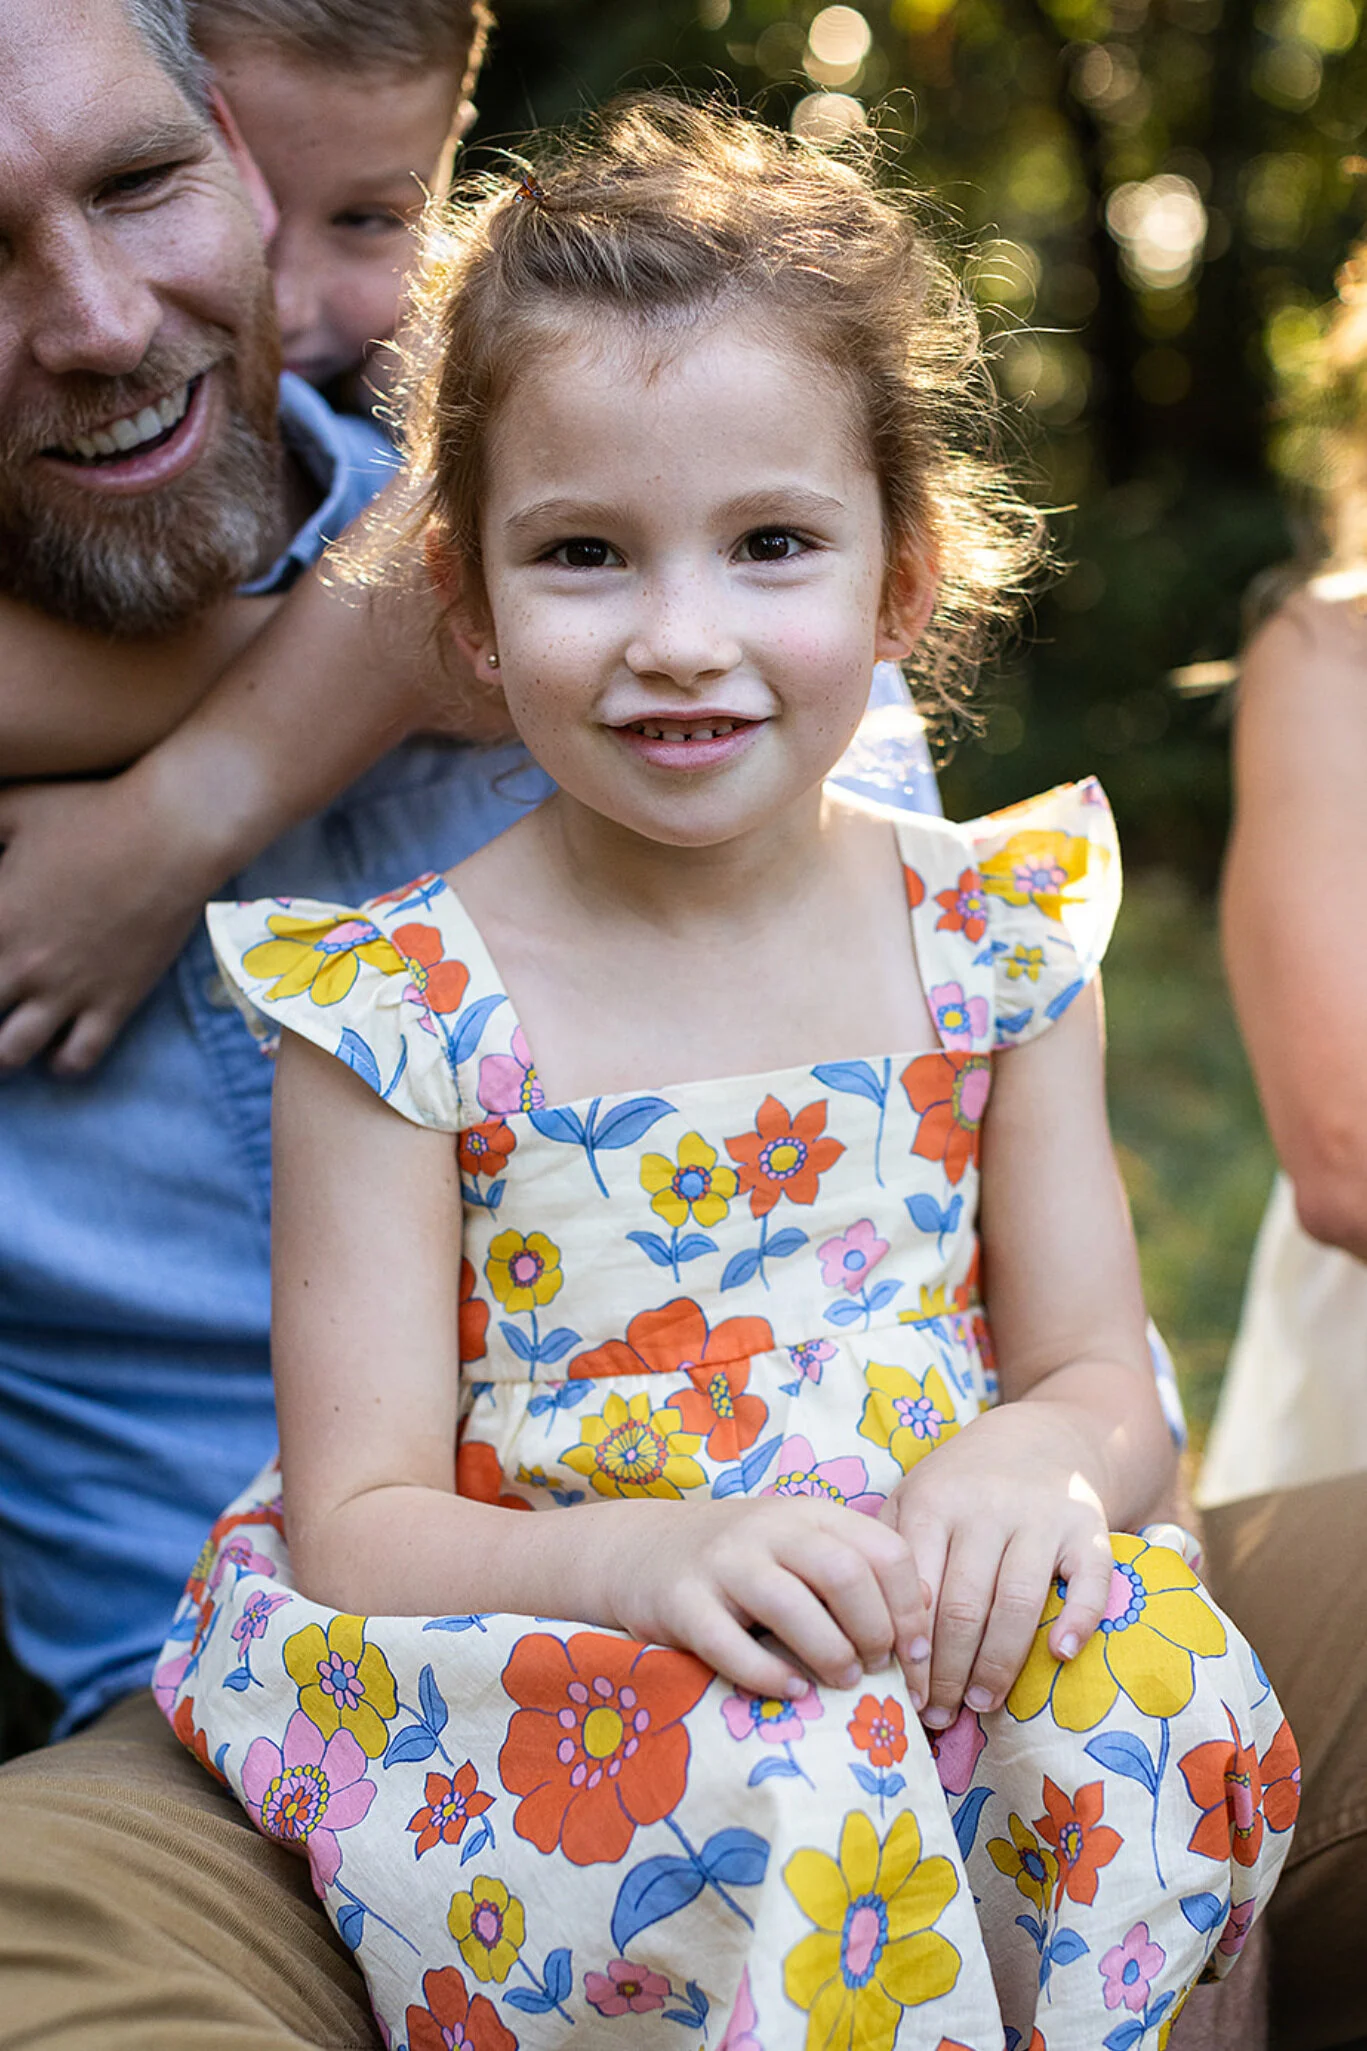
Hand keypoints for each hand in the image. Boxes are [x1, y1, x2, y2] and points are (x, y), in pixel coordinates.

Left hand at [0, 775, 216, 1072]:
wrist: (173, 834)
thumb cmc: (94, 812)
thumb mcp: (14, 807)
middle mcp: (22, 965)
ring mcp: (69, 990)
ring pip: (11, 1053)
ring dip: (3, 1053)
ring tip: (6, 1041)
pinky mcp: (114, 1002)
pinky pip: (78, 1058)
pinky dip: (61, 1062)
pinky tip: (56, 1049)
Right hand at [598, 1495, 929, 1698]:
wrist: (640, 1549)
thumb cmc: (740, 1561)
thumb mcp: (798, 1548)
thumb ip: (850, 1573)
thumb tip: (918, 1635)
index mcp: (810, 1512)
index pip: (885, 1550)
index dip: (912, 1607)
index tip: (914, 1652)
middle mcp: (769, 1528)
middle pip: (846, 1573)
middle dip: (875, 1630)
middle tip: (876, 1667)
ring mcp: (722, 1561)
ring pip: (792, 1605)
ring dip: (830, 1653)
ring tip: (840, 1680)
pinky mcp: (682, 1601)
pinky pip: (731, 1644)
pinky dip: (769, 1674)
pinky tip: (790, 1689)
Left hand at [879, 1403, 1114, 1728]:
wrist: (1041, 1436)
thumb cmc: (963, 1484)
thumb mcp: (915, 1498)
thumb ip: (892, 1553)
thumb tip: (864, 1631)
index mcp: (935, 1502)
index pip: (917, 1591)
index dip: (910, 1650)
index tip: (906, 1695)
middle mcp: (987, 1507)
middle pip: (965, 1606)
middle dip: (949, 1672)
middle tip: (940, 1716)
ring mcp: (1041, 1516)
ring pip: (1018, 1602)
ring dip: (999, 1664)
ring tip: (982, 1706)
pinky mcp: (1088, 1525)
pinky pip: (1089, 1578)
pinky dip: (1078, 1618)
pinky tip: (1061, 1655)